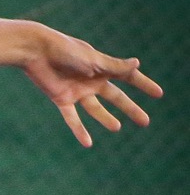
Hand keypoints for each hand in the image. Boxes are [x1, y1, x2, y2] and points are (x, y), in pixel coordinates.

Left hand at [24, 25, 162, 146]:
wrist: (36, 51)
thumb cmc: (65, 51)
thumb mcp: (92, 60)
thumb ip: (113, 66)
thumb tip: (137, 64)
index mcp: (102, 67)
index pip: (128, 77)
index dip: (143, 85)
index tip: (158, 94)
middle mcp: (91, 80)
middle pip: (115, 97)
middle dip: (130, 108)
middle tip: (145, 122)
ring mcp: (77, 91)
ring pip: (95, 109)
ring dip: (106, 119)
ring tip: (117, 128)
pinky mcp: (61, 99)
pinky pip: (72, 118)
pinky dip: (79, 130)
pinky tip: (88, 143)